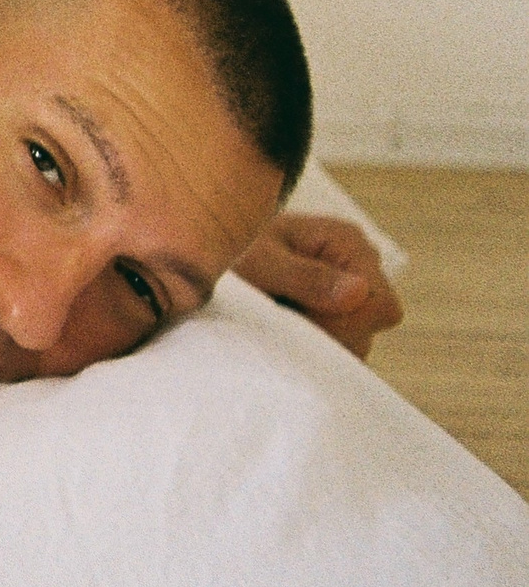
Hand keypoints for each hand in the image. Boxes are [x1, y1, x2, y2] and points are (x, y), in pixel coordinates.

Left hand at [235, 211, 404, 358]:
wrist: (204, 254)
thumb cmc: (230, 251)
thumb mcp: (258, 262)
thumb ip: (304, 277)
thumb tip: (358, 292)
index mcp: (349, 243)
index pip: (381, 305)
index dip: (347, 322)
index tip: (300, 315)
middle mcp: (358, 264)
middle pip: (370, 327)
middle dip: (326, 330)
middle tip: (279, 313)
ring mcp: (349, 289)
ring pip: (356, 340)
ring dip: (314, 336)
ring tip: (276, 314)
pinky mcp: (335, 310)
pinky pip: (339, 344)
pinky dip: (310, 342)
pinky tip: (282, 323)